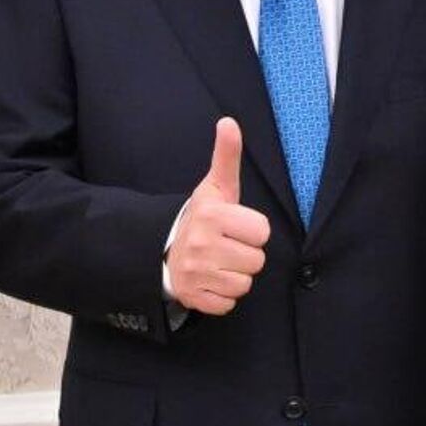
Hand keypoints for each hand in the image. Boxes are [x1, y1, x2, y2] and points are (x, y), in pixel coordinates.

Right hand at [165, 119, 272, 315]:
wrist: (162, 249)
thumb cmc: (202, 216)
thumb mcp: (216, 186)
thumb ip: (227, 155)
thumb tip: (229, 122)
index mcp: (212, 215)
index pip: (262, 232)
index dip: (253, 230)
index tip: (236, 226)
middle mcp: (201, 244)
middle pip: (256, 261)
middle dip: (246, 254)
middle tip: (227, 246)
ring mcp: (195, 273)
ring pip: (244, 283)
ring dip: (236, 276)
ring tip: (219, 262)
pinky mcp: (192, 297)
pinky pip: (228, 304)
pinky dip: (222, 295)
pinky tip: (211, 279)